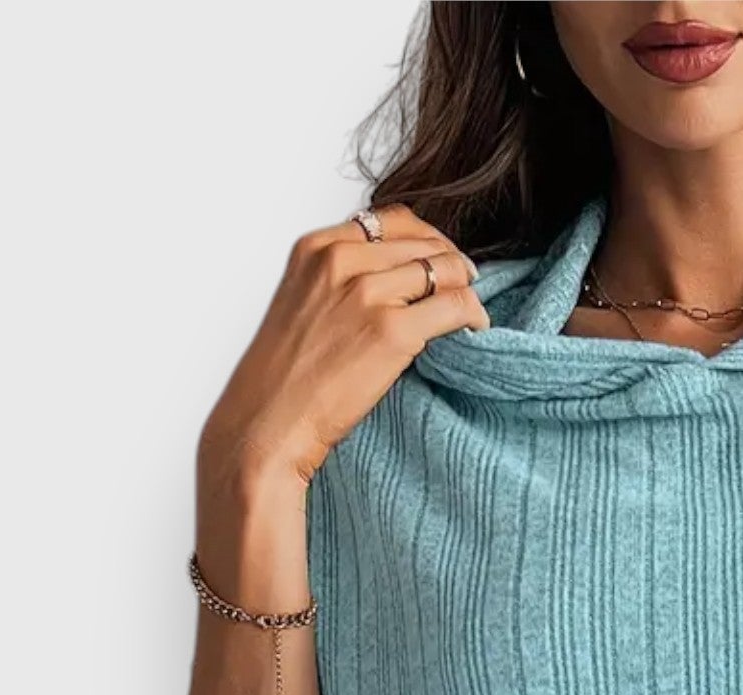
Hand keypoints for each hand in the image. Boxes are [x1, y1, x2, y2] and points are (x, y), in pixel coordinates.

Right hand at [197, 202, 490, 501]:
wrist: (268, 424)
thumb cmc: (283, 380)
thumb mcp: (302, 305)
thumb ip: (339, 281)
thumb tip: (393, 280)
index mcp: (315, 248)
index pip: (389, 221)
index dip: (424, 239)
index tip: (439, 261)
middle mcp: (340, 261)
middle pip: (422, 243)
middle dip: (450, 265)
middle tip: (465, 288)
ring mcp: (367, 293)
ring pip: (445, 269)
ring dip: (466, 289)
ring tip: (470, 313)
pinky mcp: (392, 331)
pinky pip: (456, 306)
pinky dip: (474, 316)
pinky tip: (475, 331)